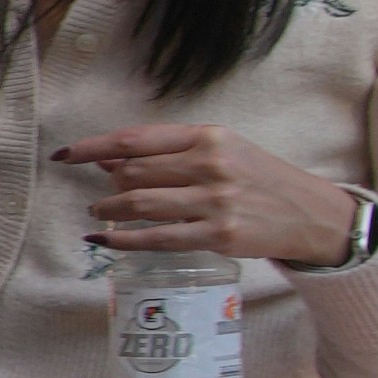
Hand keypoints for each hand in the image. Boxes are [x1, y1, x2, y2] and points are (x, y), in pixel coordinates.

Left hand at [54, 118, 368, 267]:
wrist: (310, 214)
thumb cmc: (260, 179)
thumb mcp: (223, 151)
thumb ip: (171, 154)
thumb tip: (112, 161)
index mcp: (209, 136)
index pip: (137, 139)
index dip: (94, 147)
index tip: (67, 154)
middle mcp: (210, 164)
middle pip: (133, 172)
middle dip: (109, 184)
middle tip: (103, 192)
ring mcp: (214, 201)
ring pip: (140, 204)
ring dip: (110, 210)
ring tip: (100, 213)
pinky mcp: (218, 235)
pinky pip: (157, 239)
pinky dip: (123, 241)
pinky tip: (105, 241)